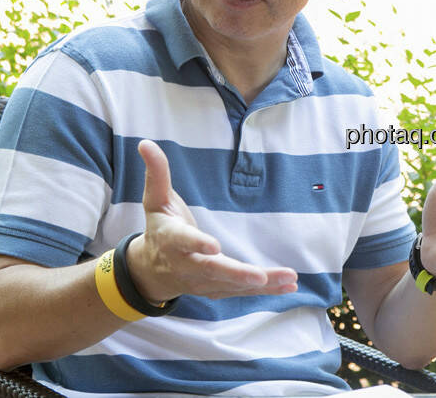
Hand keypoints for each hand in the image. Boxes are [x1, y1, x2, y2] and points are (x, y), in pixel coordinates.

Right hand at [127, 140, 297, 301]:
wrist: (151, 271)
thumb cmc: (160, 228)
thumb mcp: (155, 200)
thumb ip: (157, 173)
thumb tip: (145, 143)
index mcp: (172, 239)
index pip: (184, 241)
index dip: (197, 244)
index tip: (214, 246)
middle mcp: (187, 264)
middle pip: (212, 270)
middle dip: (236, 274)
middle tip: (259, 276)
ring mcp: (203, 281)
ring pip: (232, 284)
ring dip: (262, 283)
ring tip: (290, 279)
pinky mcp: (217, 289)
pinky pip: (242, 291)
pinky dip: (267, 290)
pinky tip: (289, 286)